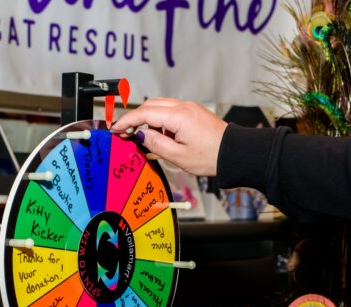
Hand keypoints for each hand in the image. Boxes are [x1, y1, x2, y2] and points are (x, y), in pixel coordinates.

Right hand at [112, 98, 227, 175]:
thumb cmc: (211, 157)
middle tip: (125, 132)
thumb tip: (140, 135)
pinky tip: (160, 134)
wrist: (235, 153)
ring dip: (149, 117)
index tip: (116, 129)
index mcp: (179, 116)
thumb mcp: (179, 157)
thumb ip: (156, 144)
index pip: (145, 113)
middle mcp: (184, 107)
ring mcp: (190, 107)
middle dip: (136, 117)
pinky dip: (161, 118)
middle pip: (151, 105)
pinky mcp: (194, 112)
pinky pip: (171, 110)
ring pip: (161, 105)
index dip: (127, 120)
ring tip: (144, 136)